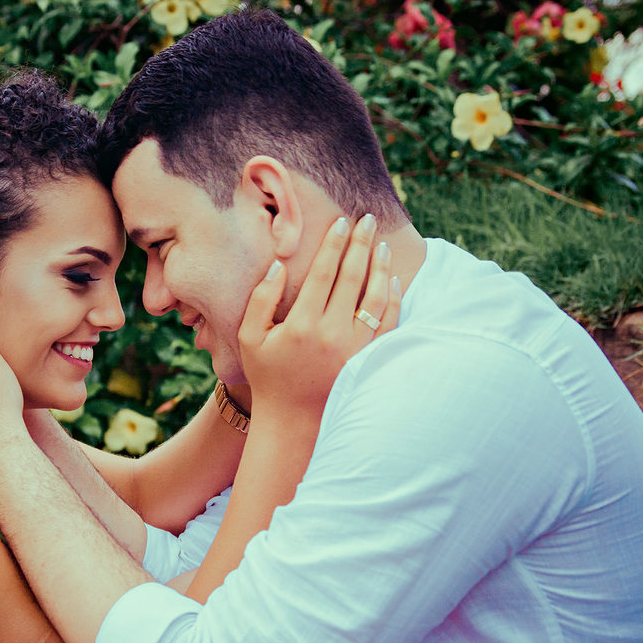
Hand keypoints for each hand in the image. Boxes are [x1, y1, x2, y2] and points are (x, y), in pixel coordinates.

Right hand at [239, 214, 400, 420]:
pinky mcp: (368, 360)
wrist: (293, 422)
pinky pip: (389, 323)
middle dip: (362, 244)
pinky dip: (393, 300)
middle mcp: (331, 334)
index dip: (334, 244)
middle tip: (369, 220)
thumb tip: (279, 265)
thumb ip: (261, 299)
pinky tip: (392, 282)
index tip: (342, 222)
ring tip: (382, 246)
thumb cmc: (268, 376)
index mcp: (301, 325)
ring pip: (375, 298)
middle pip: (353, 277)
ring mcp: (354, 349)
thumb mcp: (249, 337)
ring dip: (381, 267)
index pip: (323, 273)